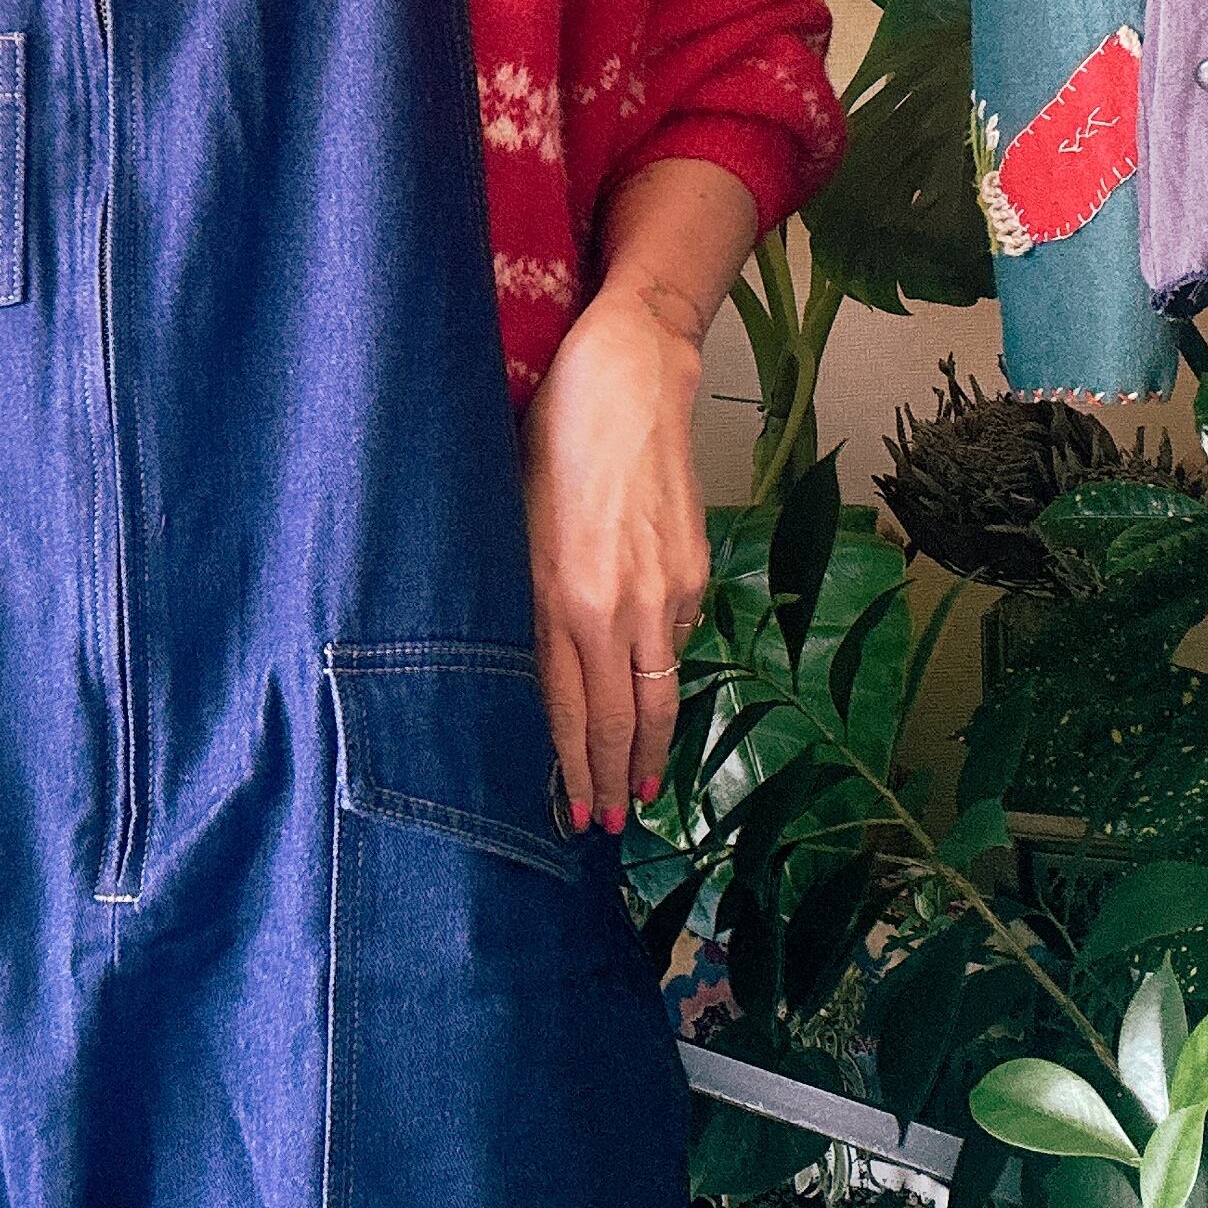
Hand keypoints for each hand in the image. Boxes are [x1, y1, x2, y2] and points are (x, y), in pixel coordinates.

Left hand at [521, 279, 711, 834]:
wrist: (628, 381)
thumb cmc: (550, 440)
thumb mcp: (512, 521)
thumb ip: (526, 599)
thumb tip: (535, 664)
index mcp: (555, 597)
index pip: (569, 710)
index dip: (574, 768)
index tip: (575, 813)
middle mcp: (612, 606)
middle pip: (621, 719)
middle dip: (615, 779)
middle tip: (610, 826)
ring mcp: (662, 592)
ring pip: (659, 693)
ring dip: (652, 749)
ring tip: (643, 791)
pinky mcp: (695, 570)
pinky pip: (677, 642)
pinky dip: (664, 679)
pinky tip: (654, 699)